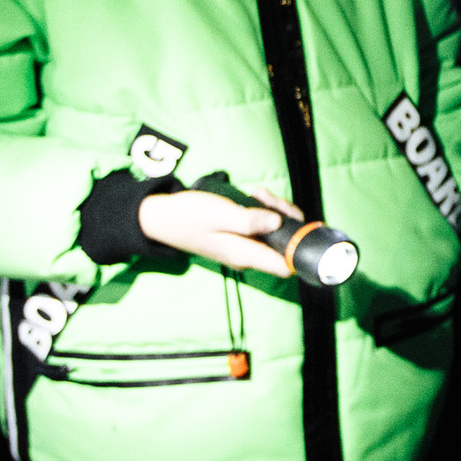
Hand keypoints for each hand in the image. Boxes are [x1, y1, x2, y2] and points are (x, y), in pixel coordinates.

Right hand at [138, 188, 300, 275]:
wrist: (163, 217)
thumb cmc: (190, 215)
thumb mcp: (220, 215)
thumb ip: (249, 221)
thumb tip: (278, 223)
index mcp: (245, 255)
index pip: (285, 266)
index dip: (298, 247)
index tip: (295, 222)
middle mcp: (247, 255)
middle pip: (284, 244)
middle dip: (286, 218)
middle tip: (267, 198)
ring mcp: (244, 247)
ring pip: (274, 232)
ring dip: (274, 210)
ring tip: (258, 194)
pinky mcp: (240, 237)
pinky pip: (262, 227)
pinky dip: (263, 211)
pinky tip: (254, 197)